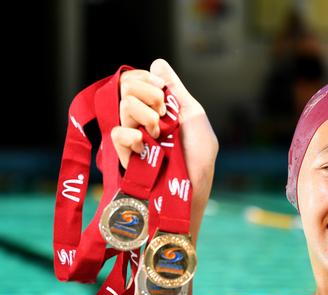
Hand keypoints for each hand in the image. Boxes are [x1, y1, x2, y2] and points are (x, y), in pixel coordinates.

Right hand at [112, 59, 218, 186]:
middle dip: (148, 94)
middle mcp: (140, 119)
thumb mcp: (192, 114)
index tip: (161, 89)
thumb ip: (174, 89)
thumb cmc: (198, 155)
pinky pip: (117, 134)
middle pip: (126, 87)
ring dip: (146, 116)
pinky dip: (133, 137)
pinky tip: (146, 147)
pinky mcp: (123, 155)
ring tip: (159, 134)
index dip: (145, 79)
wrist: (192, 187)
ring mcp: (131, 136)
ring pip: (124, 107)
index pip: (135, 80)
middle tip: (163, 112)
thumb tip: (157, 63)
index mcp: (155, 108)